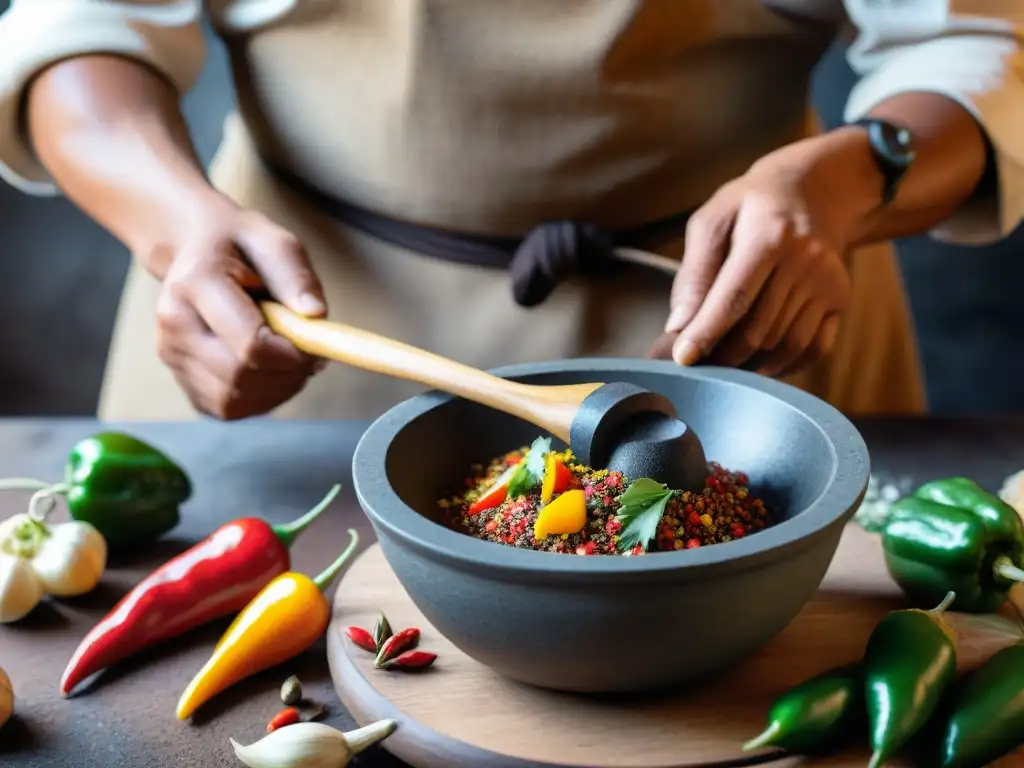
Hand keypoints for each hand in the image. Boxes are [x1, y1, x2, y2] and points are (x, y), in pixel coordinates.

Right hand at [149, 200, 327, 419]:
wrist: (195, 250)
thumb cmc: (240, 245)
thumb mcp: (274, 242)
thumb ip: (296, 276)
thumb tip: (316, 316)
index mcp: (194, 283)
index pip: (248, 343)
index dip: (291, 354)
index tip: (315, 344)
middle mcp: (174, 324)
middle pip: (240, 377)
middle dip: (288, 374)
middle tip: (310, 353)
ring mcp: (172, 356)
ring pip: (232, 400)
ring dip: (276, 389)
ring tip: (291, 359)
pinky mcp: (182, 380)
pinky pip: (226, 408)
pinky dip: (259, 399)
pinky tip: (270, 372)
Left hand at [653, 130, 878, 377]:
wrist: (816, 186)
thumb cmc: (752, 204)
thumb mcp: (714, 219)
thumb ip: (694, 272)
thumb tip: (679, 325)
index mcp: (770, 236)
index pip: (734, 299)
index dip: (707, 332)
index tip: (682, 359)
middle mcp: (805, 261)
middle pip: (759, 329)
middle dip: (723, 354)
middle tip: (697, 364)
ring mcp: (827, 282)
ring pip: (785, 344)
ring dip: (751, 362)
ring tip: (722, 364)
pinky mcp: (840, 297)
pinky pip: (814, 348)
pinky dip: (785, 365)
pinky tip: (758, 365)